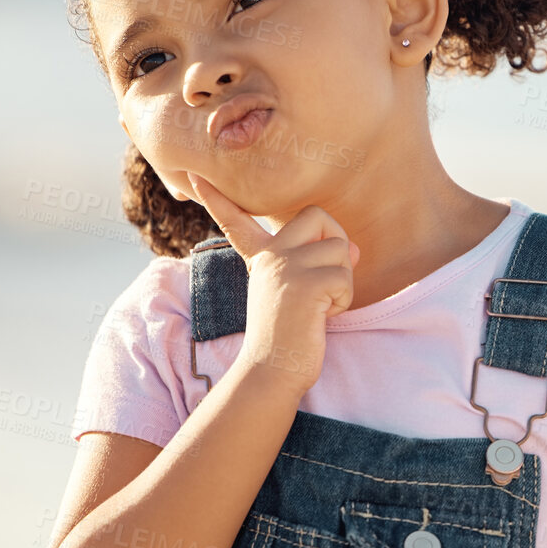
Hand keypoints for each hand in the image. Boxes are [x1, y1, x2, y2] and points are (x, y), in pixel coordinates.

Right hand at [184, 173, 359, 396]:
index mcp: (262, 258)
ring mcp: (285, 267)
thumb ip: (318, 266)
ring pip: (341, 250)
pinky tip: (321, 317)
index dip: (215, 198)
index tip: (192, 175)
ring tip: (319, 307)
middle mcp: (271, 256)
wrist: (273, 372)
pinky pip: (345, 277)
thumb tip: (353, 249)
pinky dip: (343, 300)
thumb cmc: (289, 338)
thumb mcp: (299, 294)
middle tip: (326, 278)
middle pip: (318, 215)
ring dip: (342, 282)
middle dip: (337, 241)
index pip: (236, 221)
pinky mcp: (305, 284)